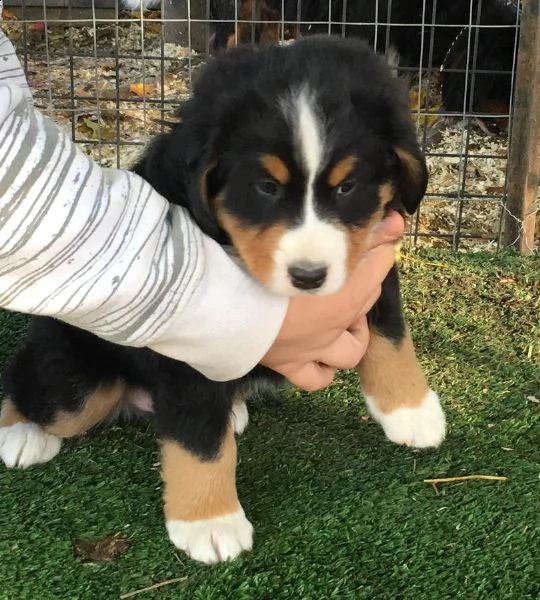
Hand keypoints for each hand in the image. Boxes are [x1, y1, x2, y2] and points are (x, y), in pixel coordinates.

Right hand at [261, 211, 404, 390]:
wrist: (217, 306)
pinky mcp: (289, 365)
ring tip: (341, 319)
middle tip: (347, 268)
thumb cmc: (252, 265)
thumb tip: (379, 215)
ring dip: (353, 334)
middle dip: (364, 283)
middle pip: (367, 300)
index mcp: (343, 290)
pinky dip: (323, 369)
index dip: (381, 244)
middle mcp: (335, 323)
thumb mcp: (294, 238)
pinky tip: (318, 355)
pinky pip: (316, 378)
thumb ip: (332, 225)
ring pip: (351, 351)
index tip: (376, 233)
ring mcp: (314, 349)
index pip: (379, 263)